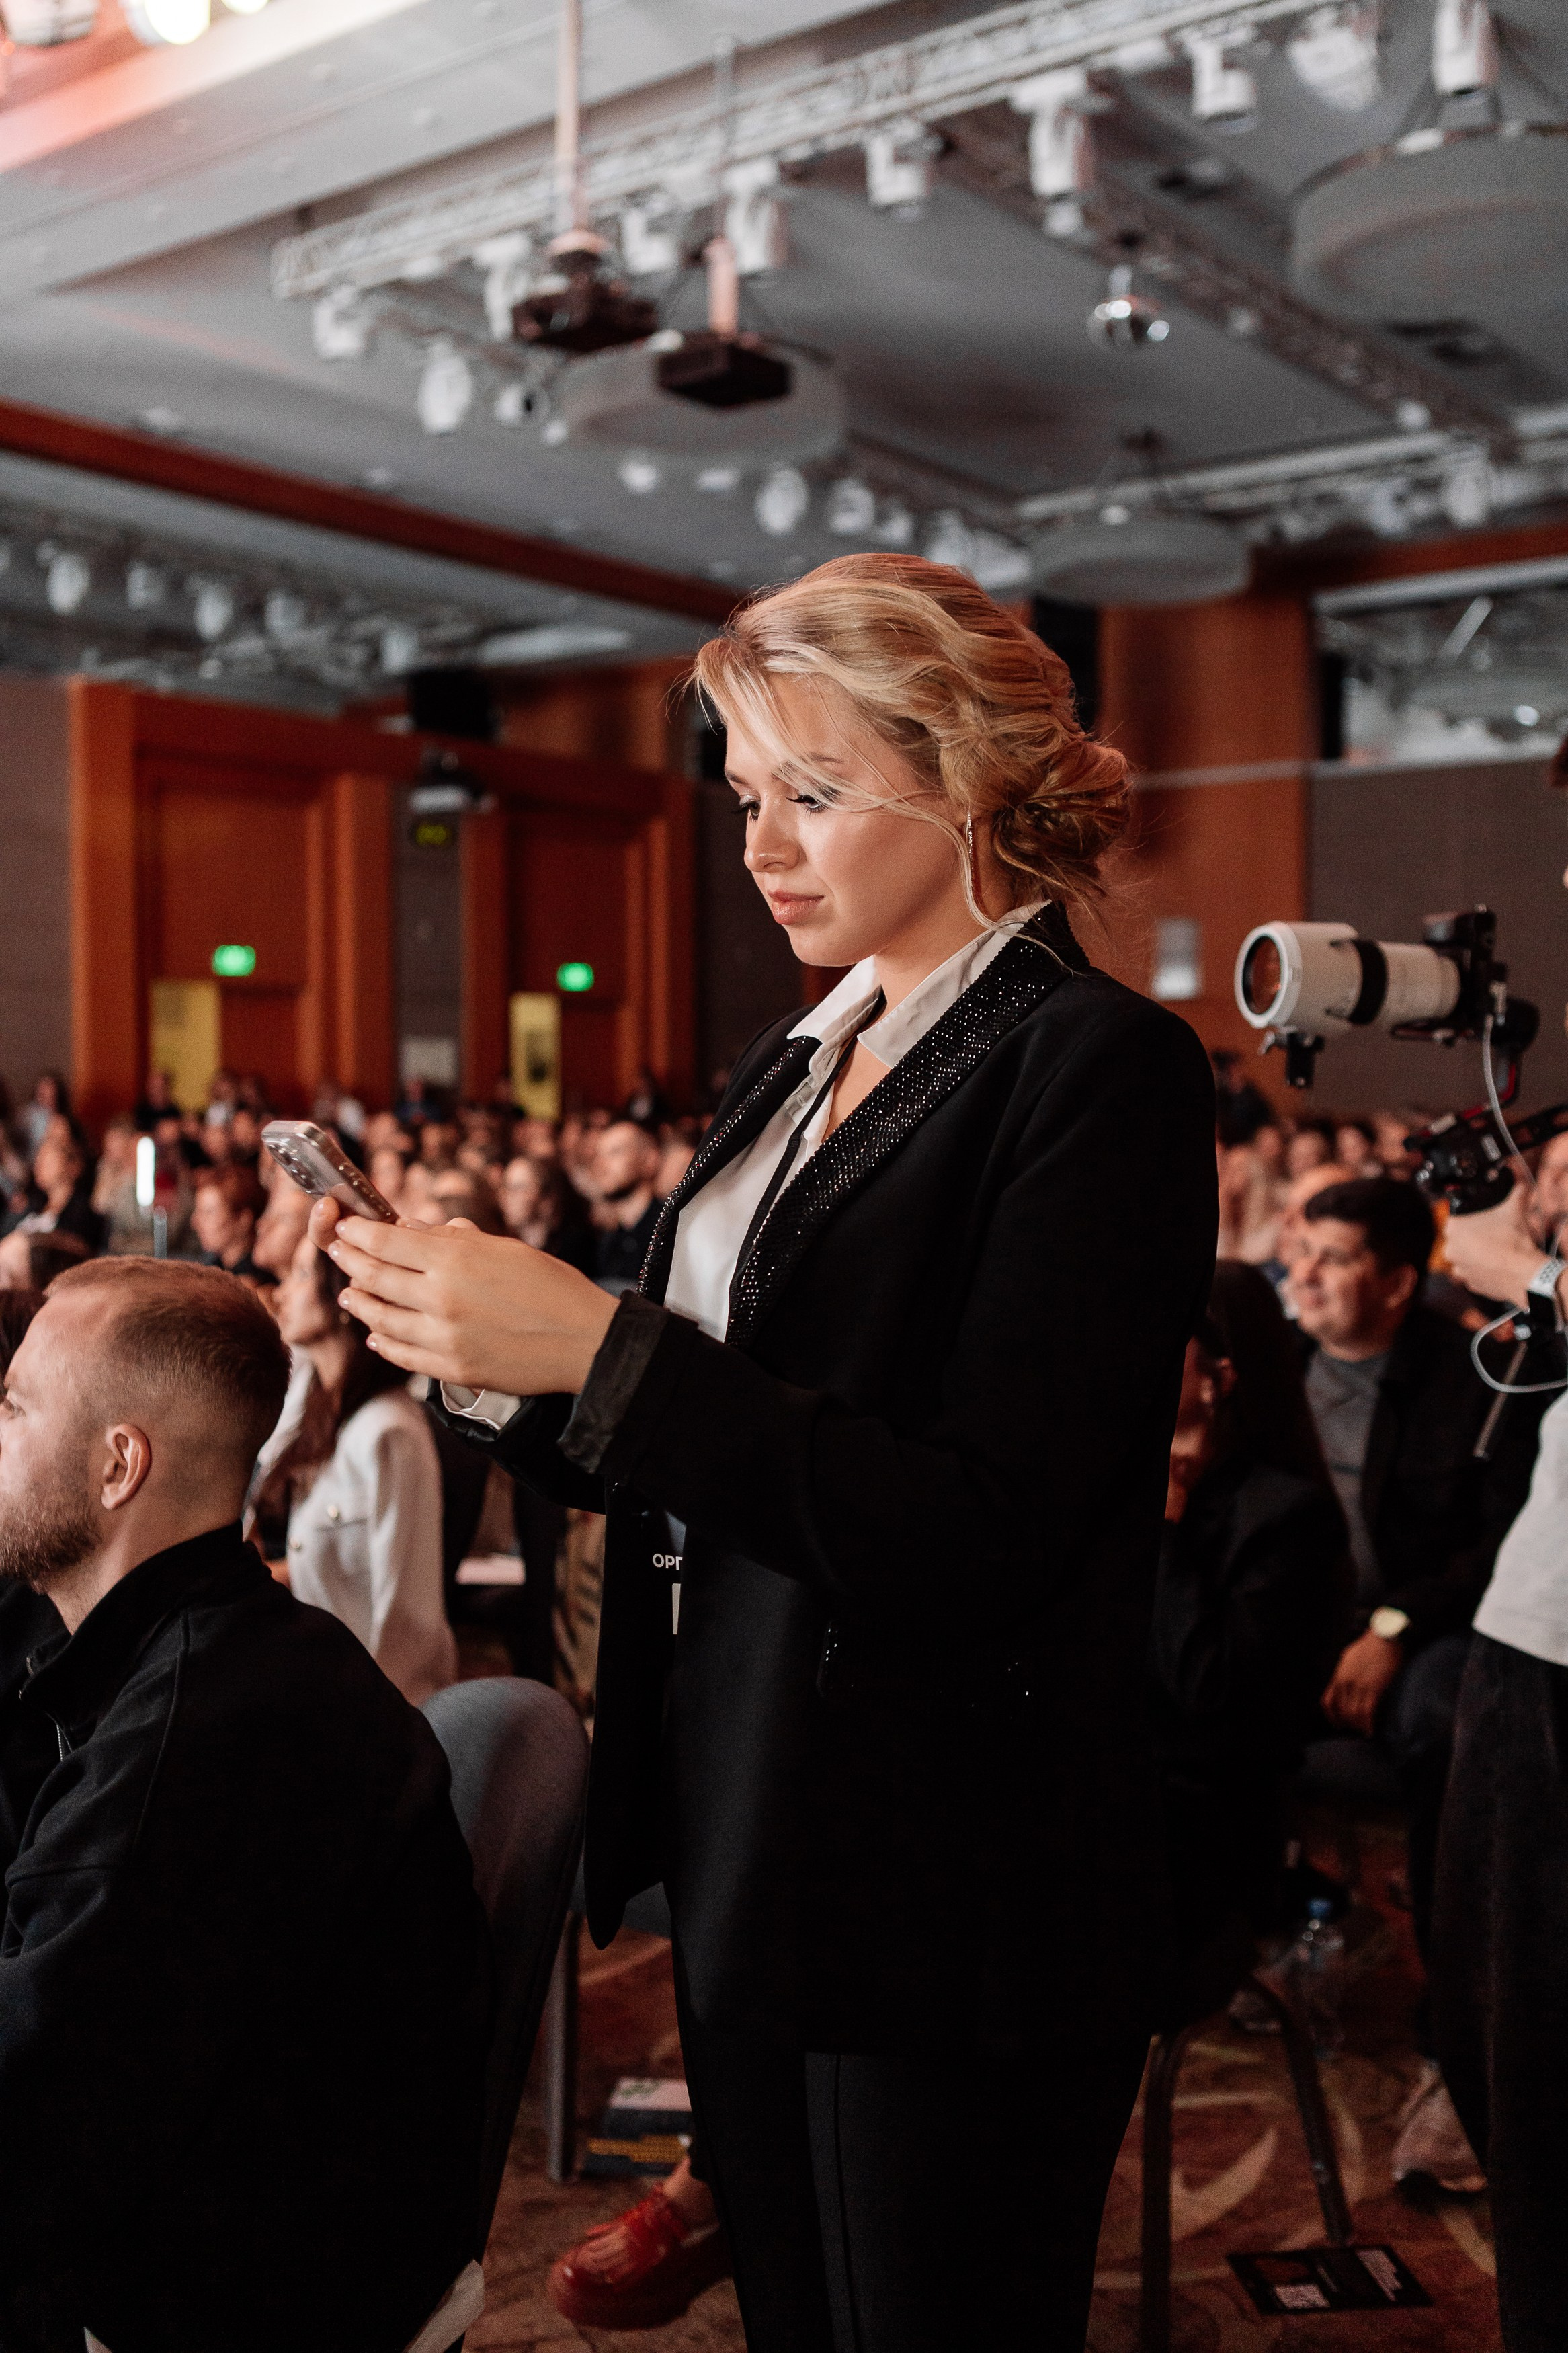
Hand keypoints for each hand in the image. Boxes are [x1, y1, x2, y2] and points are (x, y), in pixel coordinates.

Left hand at [310, 1199, 617, 1394]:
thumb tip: (409, 1229)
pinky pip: (402, 1354)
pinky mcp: (451, 1370)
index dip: (359, 1233)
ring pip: (381, 1318)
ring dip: (360, 1303)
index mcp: (456, 1260)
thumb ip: (453, 1239)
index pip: (386, 1242)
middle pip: (375, 1277)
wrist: (585, 1342)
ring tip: (349, 1294)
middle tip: (338, 1252)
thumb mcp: (505, 1248)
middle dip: (350, 1261)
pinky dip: (383, 1341)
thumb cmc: (553, 1287)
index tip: (347, 1227)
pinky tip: (376, 1334)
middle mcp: (441, 1299)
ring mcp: (443, 1338)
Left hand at [1321, 1630, 1402, 1734]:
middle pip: (1342, 1711)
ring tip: (1365, 1732)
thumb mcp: (1348, 1658)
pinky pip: (1368, 1713)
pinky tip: (1372, 1730)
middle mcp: (1346, 1682)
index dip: (1332, 1717)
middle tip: (1357, 1730)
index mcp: (1339, 1676)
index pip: (1328, 1702)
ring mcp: (1360, 1686)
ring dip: (1359, 1727)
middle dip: (1349, 1724)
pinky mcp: (1374, 1688)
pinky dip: (1368, 1725)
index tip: (1339, 1725)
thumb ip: (1344, 1673)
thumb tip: (1344, 1684)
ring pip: (1354, 1715)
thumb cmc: (1369, 1646)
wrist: (1385, 1637)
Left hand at [1440, 1180, 1550, 1310]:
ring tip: (1497, 1250)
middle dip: (1474, 1236)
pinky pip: (1475, 1273)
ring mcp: (1459, 1269)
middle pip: (1460, 1238)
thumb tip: (1521, 1186)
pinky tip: (1498, 1265)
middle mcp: (1450, 1250)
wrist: (1524, 1273)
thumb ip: (1517, 1193)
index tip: (1482, 1220)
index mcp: (1453, 1228)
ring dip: (1477, 1254)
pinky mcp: (1470, 1285)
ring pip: (1467, 1256)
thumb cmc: (1514, 1240)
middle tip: (1492, 1234)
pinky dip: (1484, 1270)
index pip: (1456, 1217)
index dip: (1471, 1218)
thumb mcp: (1514, 1209)